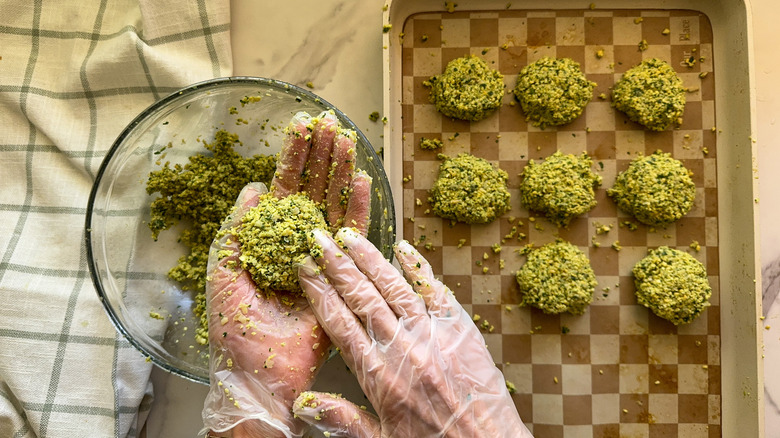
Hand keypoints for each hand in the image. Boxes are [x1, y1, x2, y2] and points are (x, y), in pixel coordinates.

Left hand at [201, 111, 371, 437]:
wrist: (258, 368)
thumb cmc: (233, 323)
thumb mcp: (225, 264)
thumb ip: (239, 224)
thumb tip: (255, 187)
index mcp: (270, 237)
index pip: (286, 187)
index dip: (294, 156)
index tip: (304, 123)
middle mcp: (299, 241)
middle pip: (314, 188)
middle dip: (323, 155)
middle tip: (332, 122)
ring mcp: (324, 256)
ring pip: (336, 204)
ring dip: (342, 171)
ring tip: (349, 139)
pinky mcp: (344, 273)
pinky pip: (354, 235)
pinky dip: (358, 207)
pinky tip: (362, 179)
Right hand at [293, 228, 533, 437]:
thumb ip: (342, 419)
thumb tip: (304, 403)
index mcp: (378, 376)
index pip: (339, 324)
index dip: (319, 292)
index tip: (304, 268)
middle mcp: (402, 349)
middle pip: (362, 297)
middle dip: (337, 264)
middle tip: (318, 237)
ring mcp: (432, 335)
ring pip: (394, 287)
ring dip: (370, 258)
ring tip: (349, 235)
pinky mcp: (460, 329)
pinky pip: (436, 292)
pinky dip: (418, 268)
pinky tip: (403, 249)